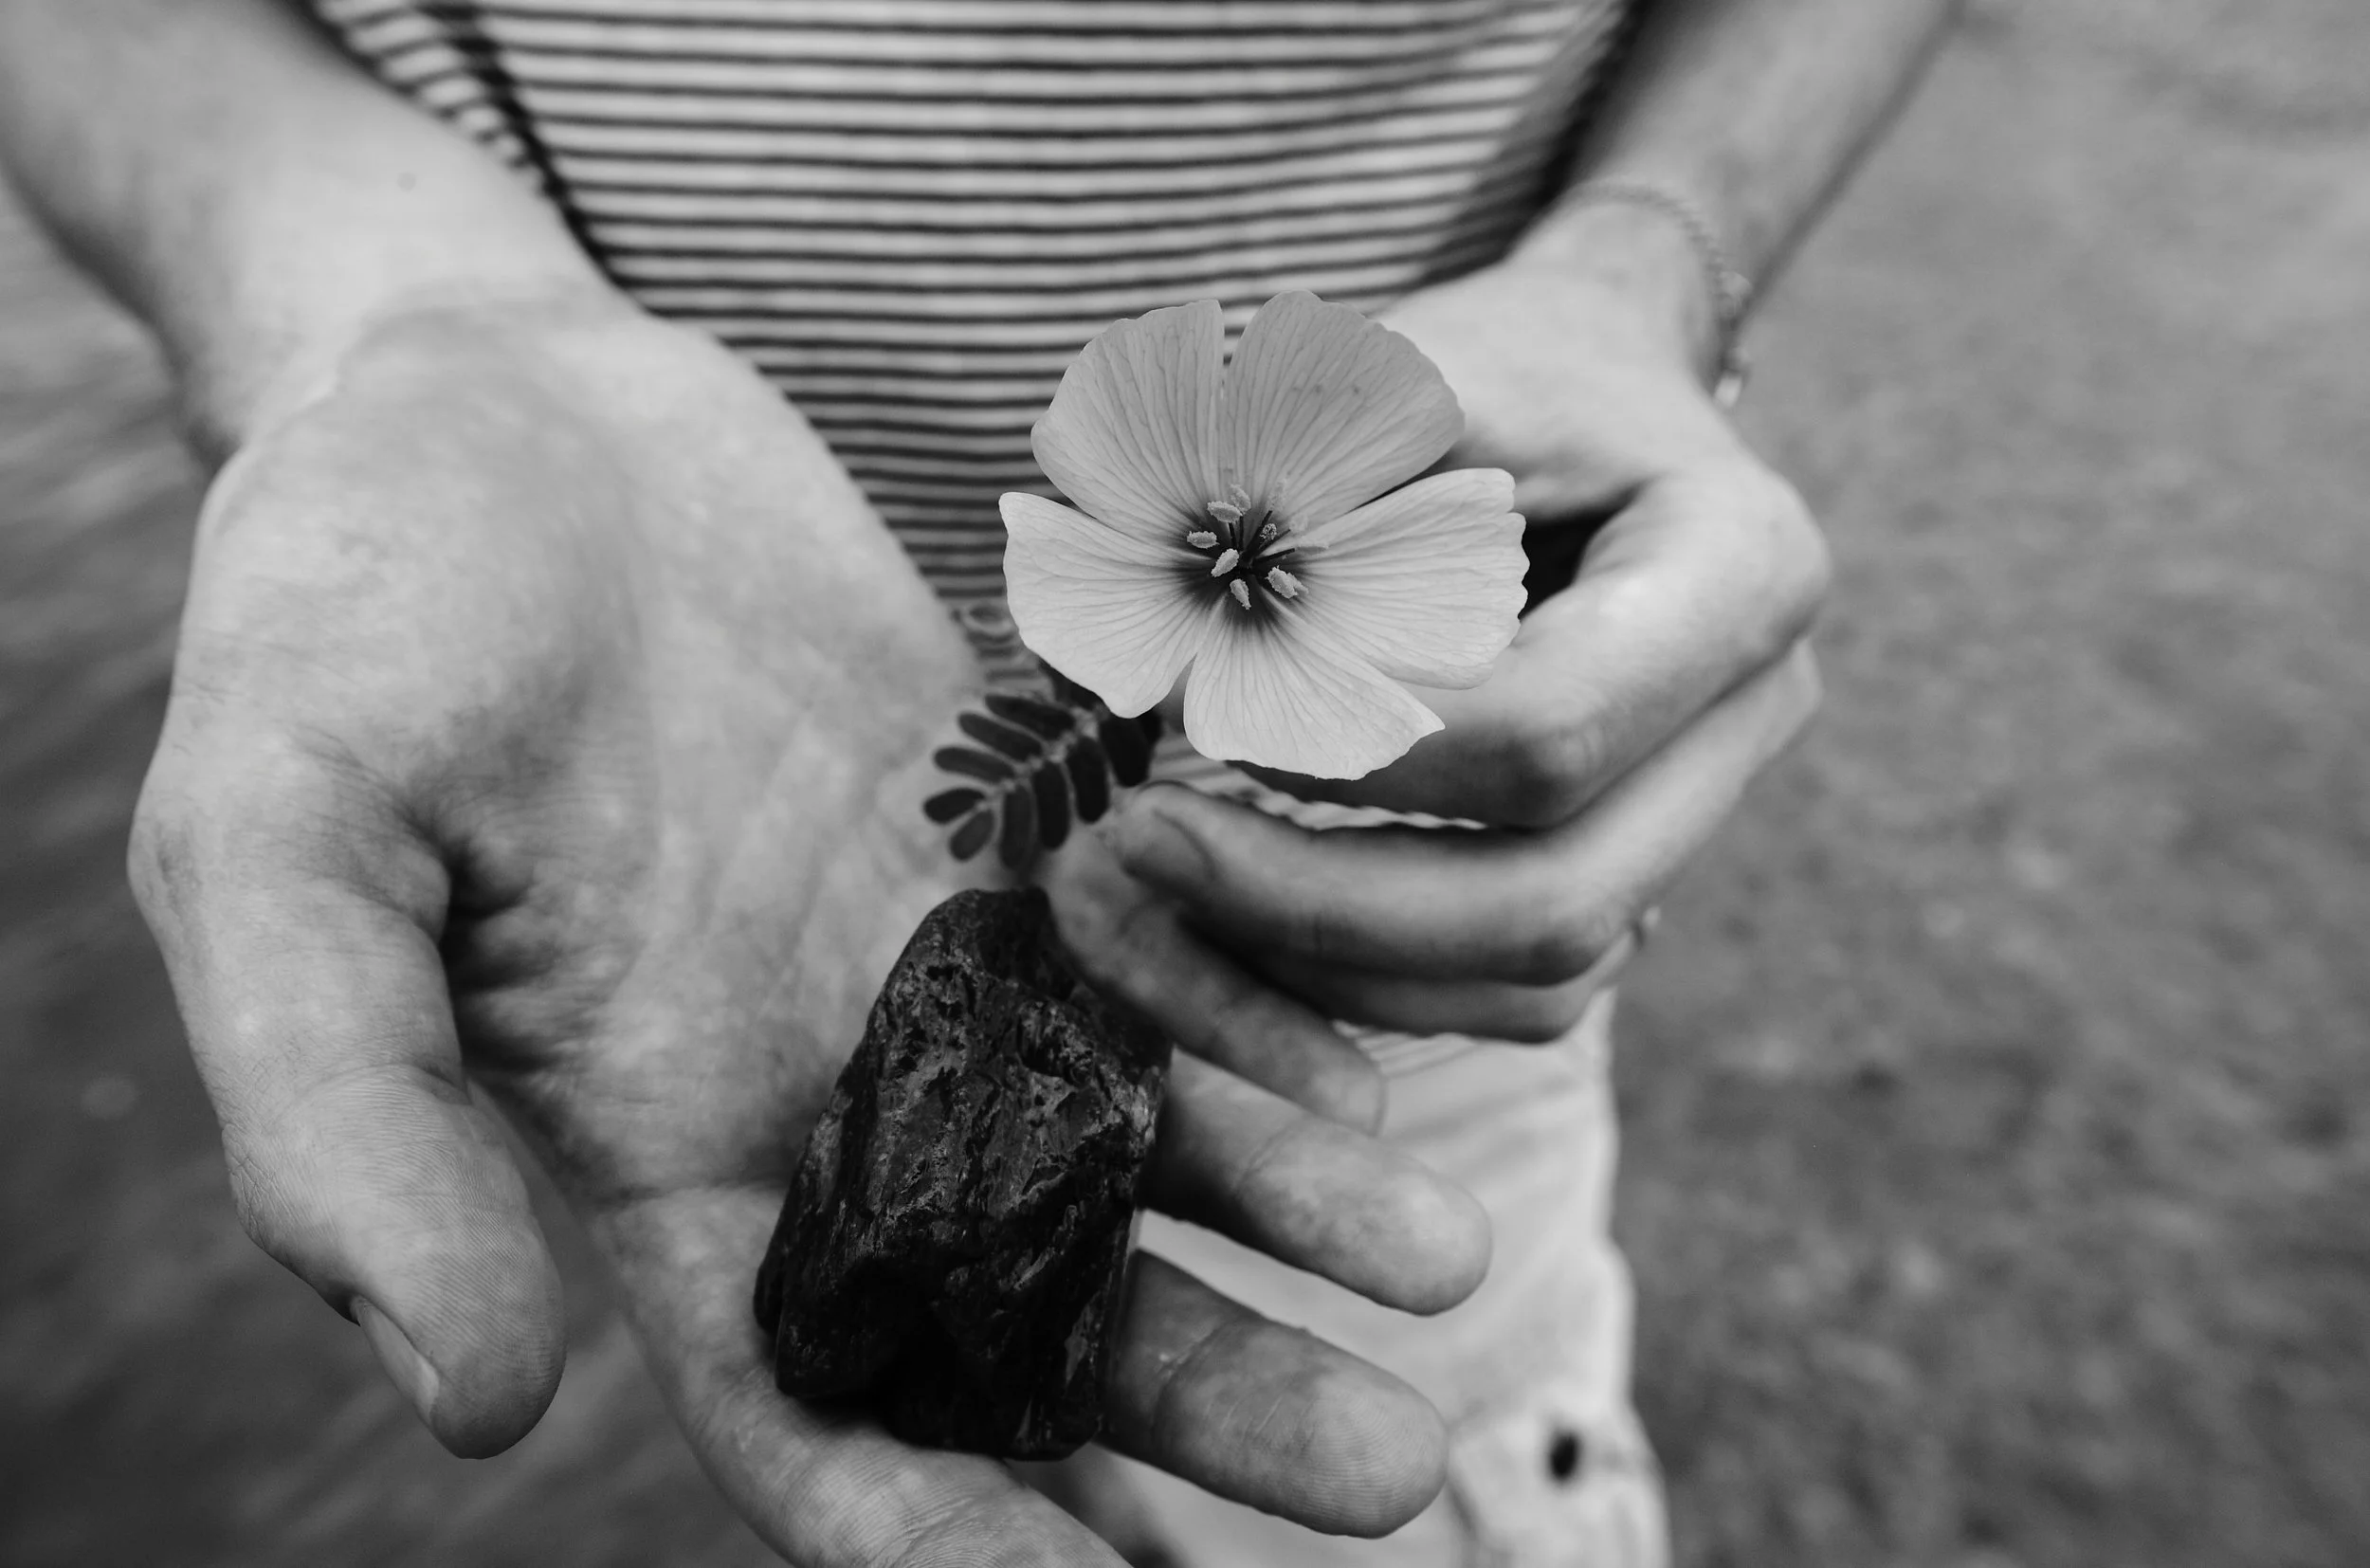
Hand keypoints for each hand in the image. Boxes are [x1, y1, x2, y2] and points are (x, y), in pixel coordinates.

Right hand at [129, 292, 1484, 1561]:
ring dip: (1284, 1214)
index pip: (812, 1406)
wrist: (484, 394)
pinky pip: (1163, 940)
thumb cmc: (343, 608)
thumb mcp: (272, 848)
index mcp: (647, 1146)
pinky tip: (1390, 1074)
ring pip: (1129, 1128)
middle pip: (1028, 1300)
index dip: (952, 1537)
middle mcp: (815, 1083)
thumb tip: (468, 1407)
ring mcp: (924, 948)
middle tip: (1395, 1470)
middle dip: (1196, 1391)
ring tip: (1446, 1272)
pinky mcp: (1003, 813)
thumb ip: (342, 1124)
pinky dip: (1271, 1010)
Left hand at [1101, 224, 1827, 1041]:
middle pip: (1556, 898)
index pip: (1544, 731)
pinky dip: (1368, 983)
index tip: (1188, 703)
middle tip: (1141, 838)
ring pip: (1536, 980)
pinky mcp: (1637, 867)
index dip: (1351, 746)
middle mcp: (1753, 713)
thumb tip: (1153, 646)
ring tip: (1168, 874)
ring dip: (1331, 963)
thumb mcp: (1401, 361)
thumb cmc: (1485, 360)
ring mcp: (1704, 810)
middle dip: (1325, 898)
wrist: (1587, 383)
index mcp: (1740, 571)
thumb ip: (1296, 482)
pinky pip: (1514, 996)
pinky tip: (1237, 911)